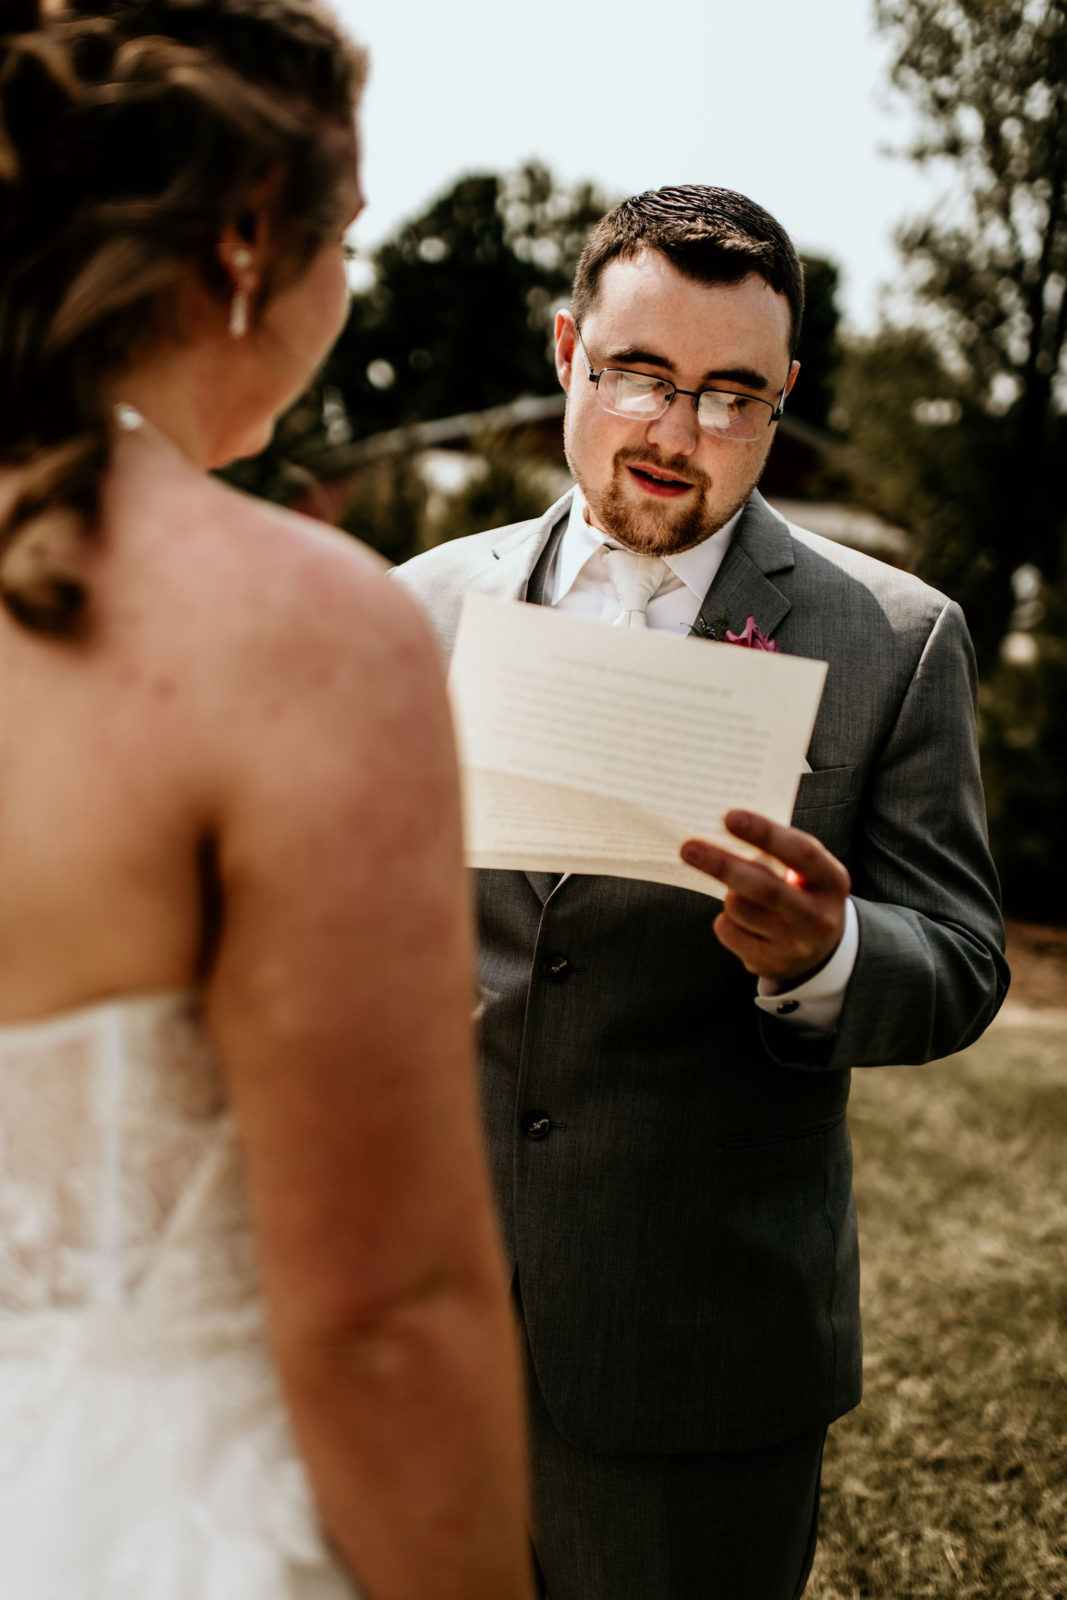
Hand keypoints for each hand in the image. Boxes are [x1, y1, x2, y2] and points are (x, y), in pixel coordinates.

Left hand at [680, 810, 850, 985]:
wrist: (820, 950)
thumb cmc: (801, 893)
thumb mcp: (804, 871)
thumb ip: (776, 851)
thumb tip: (723, 827)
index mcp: (832, 881)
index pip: (801, 853)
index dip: (765, 833)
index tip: (729, 817)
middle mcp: (819, 916)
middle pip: (765, 887)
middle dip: (723, 865)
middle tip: (689, 848)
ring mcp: (797, 944)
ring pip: (739, 908)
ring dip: (728, 894)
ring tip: (741, 892)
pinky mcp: (773, 963)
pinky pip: (729, 931)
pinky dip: (725, 919)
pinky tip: (743, 920)